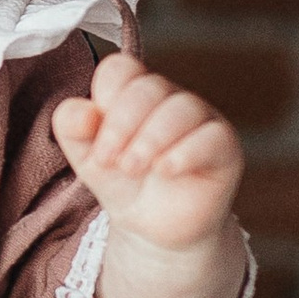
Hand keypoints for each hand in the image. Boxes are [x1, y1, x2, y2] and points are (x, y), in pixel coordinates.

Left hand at [51, 51, 242, 255]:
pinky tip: (166, 170)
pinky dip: (185, 152)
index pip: (121, 69)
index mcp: (135, 92)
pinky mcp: (224, 147)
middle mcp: (171, 98)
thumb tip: (80, 110)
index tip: (97, 146)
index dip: (104, 101)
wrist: (154, 228)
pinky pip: (212, 136)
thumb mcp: (89, 158)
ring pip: (182, 108)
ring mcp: (201, 119)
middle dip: (122, 125)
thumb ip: (73, 129)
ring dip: (150, 139)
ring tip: (131, 169)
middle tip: (110, 162)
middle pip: (149, 87)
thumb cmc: (124, 182)